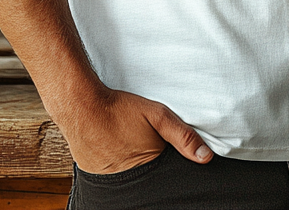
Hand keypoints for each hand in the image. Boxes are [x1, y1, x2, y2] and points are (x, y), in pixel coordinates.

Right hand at [53, 85, 212, 173]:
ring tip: (129, 143)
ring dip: (134, 166)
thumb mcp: (158, 116)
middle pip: (148, 179)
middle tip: (143, 144)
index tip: (165, 154)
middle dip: (151, 166)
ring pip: (131, 178)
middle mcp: (127, 181)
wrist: (82, 106)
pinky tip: (116, 147)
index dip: (168, 167)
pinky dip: (118, 165)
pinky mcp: (94, 176)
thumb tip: (206, 157)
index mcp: (146, 169)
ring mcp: (109, 180)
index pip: (165, 179)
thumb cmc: (121, 110)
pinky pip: (113, 174)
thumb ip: (182, 136)